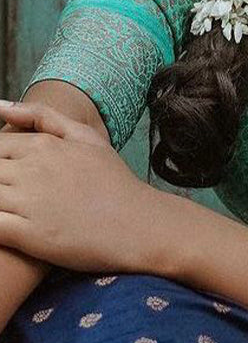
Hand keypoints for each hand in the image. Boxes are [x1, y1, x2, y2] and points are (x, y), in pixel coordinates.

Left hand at [0, 100, 163, 274]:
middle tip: (13, 191)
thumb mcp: (85, 137)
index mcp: (41, 145)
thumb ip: (41, 116)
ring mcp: (27, 203)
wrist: (139, 225)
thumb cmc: (114, 182)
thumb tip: (0, 106)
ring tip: (11, 206)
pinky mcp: (28, 236)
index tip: (12, 176)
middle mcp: (30, 170)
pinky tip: (6, 225)